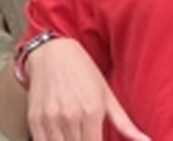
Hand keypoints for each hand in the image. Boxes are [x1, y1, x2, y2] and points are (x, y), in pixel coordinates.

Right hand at [25, 38, 149, 140]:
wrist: (53, 53)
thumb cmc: (83, 71)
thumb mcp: (107, 95)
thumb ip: (125, 123)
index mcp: (92, 112)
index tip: (100, 140)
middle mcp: (70, 117)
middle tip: (90, 135)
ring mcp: (50, 120)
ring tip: (78, 134)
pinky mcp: (34, 121)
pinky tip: (63, 137)